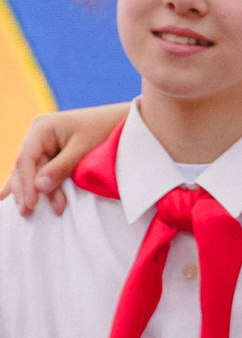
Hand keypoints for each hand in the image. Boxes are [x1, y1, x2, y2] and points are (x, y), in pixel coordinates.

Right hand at [13, 101, 120, 215]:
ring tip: (27, 212)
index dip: (26, 183)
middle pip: (25, 167)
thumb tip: (38, 187)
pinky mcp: (51, 153)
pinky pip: (38, 171)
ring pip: (29, 171)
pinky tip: (21, 198)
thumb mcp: (83, 150)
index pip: (26, 158)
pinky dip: (33, 186)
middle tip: (27, 213)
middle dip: (25, 190)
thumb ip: (60, 168)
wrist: (124, 123)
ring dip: (29, 191)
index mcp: (42, 127)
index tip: (31, 203)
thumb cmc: (105, 131)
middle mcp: (38, 134)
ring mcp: (43, 144)